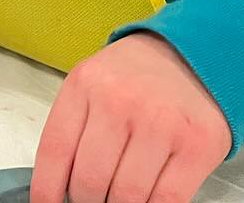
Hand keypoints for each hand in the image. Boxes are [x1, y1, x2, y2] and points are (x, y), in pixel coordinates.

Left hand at [31, 32, 230, 202]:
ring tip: (116, 197)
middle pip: (90, 180)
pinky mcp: (197, 146)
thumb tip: (58, 183)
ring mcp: (160, 124)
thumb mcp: (91, 84)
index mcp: (84, 85)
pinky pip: (167, 200)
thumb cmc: (134, 77)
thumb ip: (74, 127)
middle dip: (86, 201)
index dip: (47, 188)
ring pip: (127, 196)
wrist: (192, 56)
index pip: (55, 150)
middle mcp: (119, 102)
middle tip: (90, 199)